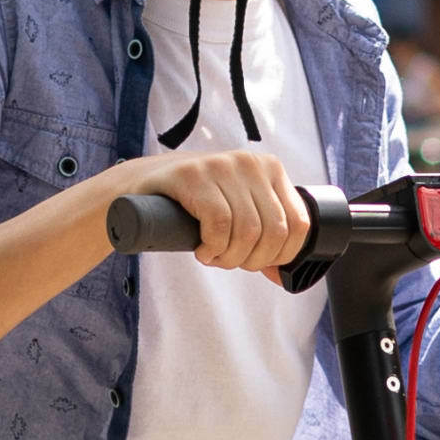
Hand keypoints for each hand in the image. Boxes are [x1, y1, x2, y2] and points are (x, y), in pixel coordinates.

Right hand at [114, 148, 307, 275]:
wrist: (140, 186)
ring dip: (231, 257)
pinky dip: (213, 247)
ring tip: (214, 257)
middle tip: (230, 262)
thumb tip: (284, 276)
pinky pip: (220, 224)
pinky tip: (203, 250)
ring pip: (248, 230)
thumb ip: (265, 236)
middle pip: (274, 231)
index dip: (283, 255)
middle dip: (254, 259)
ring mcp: (221, 165)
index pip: (299, 223)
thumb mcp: (239, 211)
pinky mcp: (193, 174)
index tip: (259, 263)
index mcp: (271, 169)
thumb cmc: (195, 204)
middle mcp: (250, 163)